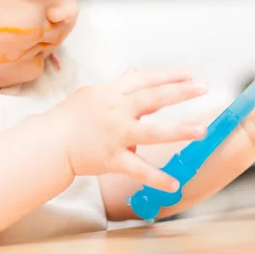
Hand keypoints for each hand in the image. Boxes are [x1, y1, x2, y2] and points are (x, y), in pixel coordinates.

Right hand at [48, 68, 207, 191]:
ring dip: (179, 131)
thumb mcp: (94, 93)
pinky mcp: (113, 159)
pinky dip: (156, 178)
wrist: (51, 142)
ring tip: (202, 131)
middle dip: (180, 92)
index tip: (190, 74)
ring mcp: (116, 135)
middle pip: (152, 98)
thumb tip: (135, 70)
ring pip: (151, 131)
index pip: (145, 80)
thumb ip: (119, 83)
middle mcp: (117, 111)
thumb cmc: (71, 116)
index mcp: (113, 93)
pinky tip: (175, 184)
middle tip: (203, 88)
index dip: (168, 75)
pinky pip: (138, 169)